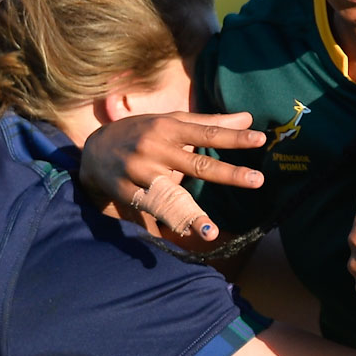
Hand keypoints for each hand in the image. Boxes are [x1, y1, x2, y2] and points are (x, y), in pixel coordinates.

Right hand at [79, 111, 265, 238]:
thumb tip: (248, 118)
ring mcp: (139, 172)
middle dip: (228, 174)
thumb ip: (210, 123)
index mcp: (169, 128)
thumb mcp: (172, 122)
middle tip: (258, 180)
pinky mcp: (126, 193)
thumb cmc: (143, 132)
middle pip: (197, 164)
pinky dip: (164, 224)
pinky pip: (149, 211)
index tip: (260, 140)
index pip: (207, 133)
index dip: (234, 138)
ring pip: (170, 195)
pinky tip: (182, 237)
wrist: (95, 149)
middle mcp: (155, 148)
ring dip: (191, 214)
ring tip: (211, 232)